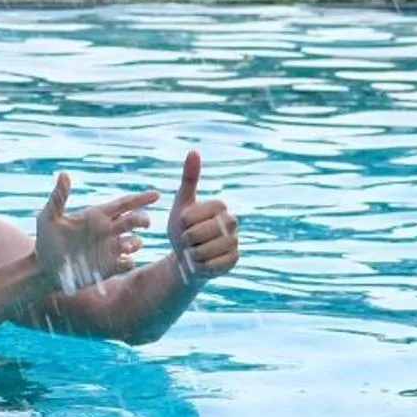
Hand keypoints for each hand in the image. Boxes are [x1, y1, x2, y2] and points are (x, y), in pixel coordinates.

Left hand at [36, 173, 158, 292]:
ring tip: (125, 246)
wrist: (44, 268)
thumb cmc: (45, 240)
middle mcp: (107, 231)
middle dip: (142, 220)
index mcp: (96, 216)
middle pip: (133, 221)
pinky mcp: (109, 267)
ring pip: (135, 242)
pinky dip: (129, 262)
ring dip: (135, 242)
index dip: (140, 198)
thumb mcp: (49, 218)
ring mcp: (110, 249)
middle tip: (143, 222)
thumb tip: (63, 174)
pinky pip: (128, 263)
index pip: (123, 204)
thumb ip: (58, 198)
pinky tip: (123, 261)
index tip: (156, 194)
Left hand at [166, 151, 240, 283]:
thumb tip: (194, 150)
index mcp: (220, 205)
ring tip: (193, 251)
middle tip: (187, 240)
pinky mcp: (235, 260)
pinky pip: (212, 265)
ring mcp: (236, 241)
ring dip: (192, 254)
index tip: (183, 223)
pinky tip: (202, 263)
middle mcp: (233, 222)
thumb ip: (189, 179)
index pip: (194, 215)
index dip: (183, 222)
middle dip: (185, 239)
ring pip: (204, 251)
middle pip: (198, 233)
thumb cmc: (182, 228)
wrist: (186, 257)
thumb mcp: (181, 204)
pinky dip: (201, 266)